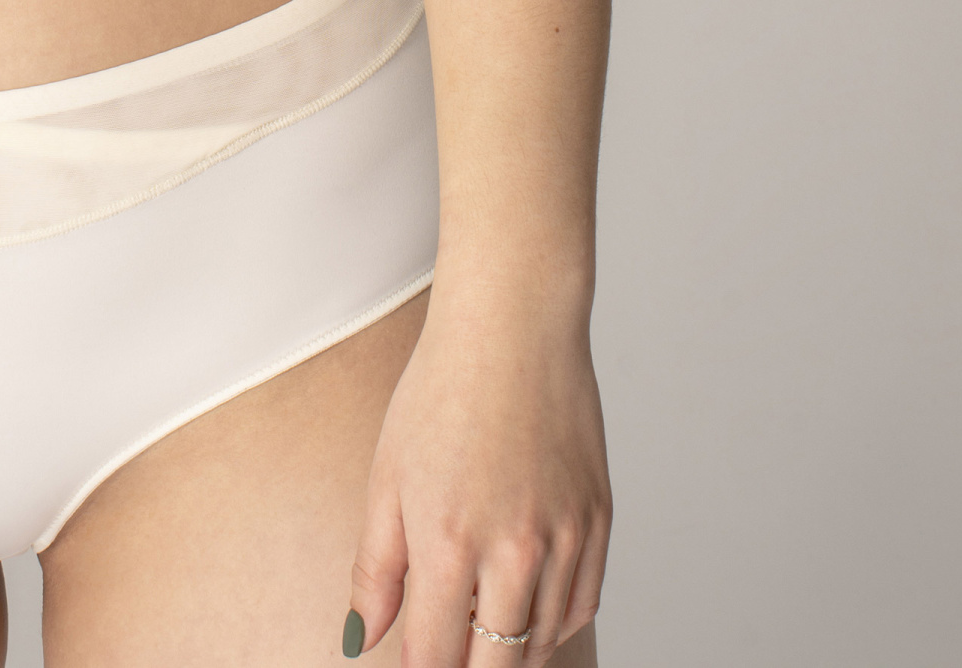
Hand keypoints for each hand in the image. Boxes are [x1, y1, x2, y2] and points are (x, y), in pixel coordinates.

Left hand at [346, 284, 609, 661]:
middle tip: (446, 643)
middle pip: (494, 666)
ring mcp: (564, 538)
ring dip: (507, 650)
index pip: (436, 660)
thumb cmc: (440, 392)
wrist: (513, 326)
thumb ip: (375, 570)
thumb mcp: (386, 478)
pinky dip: (551, 623)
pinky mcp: (599, 522)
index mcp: (449, 540)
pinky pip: (580, 608)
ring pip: (540, 644)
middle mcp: (514, 549)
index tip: (413, 666)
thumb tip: (362, 638)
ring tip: (478, 622)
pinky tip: (523, 604)